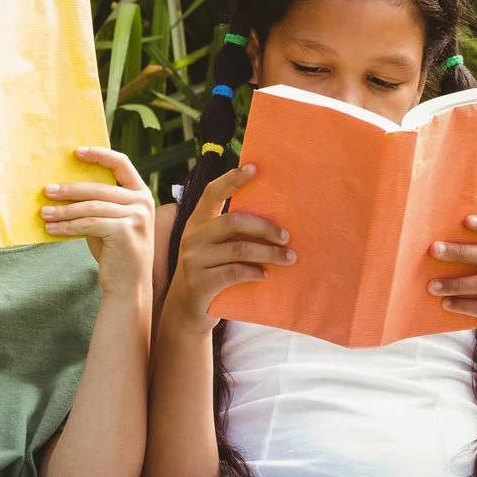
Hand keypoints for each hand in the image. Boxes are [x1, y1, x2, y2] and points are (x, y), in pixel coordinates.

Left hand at [43, 146, 153, 298]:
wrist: (129, 285)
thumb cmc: (115, 250)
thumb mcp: (109, 221)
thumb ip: (98, 203)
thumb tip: (63, 187)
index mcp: (141, 193)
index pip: (121, 164)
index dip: (99, 155)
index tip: (76, 152)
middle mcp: (143, 202)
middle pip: (99, 188)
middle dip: (69, 189)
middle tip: (46, 190)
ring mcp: (136, 216)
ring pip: (90, 207)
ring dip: (63, 210)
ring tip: (43, 212)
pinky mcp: (125, 231)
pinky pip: (88, 224)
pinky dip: (67, 226)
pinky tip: (51, 228)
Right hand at [162, 164, 293, 331]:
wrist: (187, 308)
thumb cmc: (211, 271)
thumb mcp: (214, 247)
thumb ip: (231, 233)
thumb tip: (276, 219)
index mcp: (197, 222)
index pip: (211, 193)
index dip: (231, 179)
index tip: (254, 168)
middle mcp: (192, 237)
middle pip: (233, 221)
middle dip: (265, 228)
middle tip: (287, 237)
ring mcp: (194, 260)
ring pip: (239, 249)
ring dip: (269, 254)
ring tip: (289, 259)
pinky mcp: (200, 282)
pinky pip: (234, 272)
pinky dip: (254, 273)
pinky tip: (264, 275)